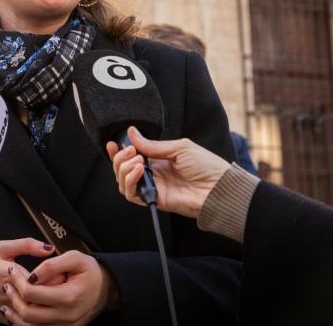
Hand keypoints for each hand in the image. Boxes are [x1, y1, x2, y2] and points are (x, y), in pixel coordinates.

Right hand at [0, 238, 55, 322]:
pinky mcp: (9, 320)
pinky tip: (36, 303)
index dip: (55, 273)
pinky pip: (31, 319)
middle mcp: (12, 293)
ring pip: (40, 308)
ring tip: (49, 292)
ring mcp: (11, 309)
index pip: (45, 276)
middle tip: (57, 280)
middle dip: (55, 287)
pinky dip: (38, 312)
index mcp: (11, 273)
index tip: (58, 269)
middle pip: (46, 293)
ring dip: (48, 300)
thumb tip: (47, 247)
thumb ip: (26, 244)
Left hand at [1, 250, 115, 325]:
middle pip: (28, 314)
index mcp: (69, 296)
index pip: (32, 293)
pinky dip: (25, 324)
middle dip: (13, 298)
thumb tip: (31, 276)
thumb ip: (52, 264)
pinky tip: (17, 313)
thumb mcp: (75, 258)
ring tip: (7, 301)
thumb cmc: (91, 271)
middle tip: (7, 285)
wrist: (108, 288)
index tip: (11, 271)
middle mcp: (67, 316)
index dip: (17, 281)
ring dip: (15, 315)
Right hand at [107, 127, 229, 218]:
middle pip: (122, 169)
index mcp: (158, 160)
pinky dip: (130, 181)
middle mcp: (153, 173)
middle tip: (131, 151)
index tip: (113, 143)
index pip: (131, 156)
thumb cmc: (206, 166)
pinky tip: (139, 171)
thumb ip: (153, 145)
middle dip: (120, 158)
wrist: (219, 188)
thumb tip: (131, 133)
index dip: (119, 151)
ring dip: (123, 169)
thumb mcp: (179, 147)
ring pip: (123, 181)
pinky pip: (132, 194)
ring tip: (137, 160)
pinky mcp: (154, 199)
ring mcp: (153, 187)